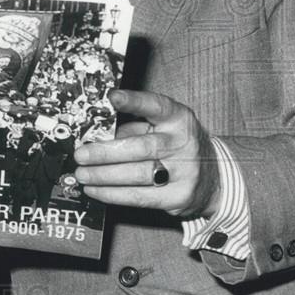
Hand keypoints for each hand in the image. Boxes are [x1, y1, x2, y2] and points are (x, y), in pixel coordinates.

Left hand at [74, 89, 220, 218]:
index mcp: (179, 119)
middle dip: (105, 152)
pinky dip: (112, 194)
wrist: (213, 178)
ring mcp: (185, 173)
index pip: (156, 106)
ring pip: (137, 174)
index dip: (134, 101)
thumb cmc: (175, 146)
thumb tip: (95, 135)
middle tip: (81, 155)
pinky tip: (95, 190)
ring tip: (82, 174)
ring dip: (103, 176)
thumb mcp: (161, 128)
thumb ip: (132, 127)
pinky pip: (139, 197)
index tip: (112, 97)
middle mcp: (184, 144)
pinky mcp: (178, 197)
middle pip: (141, 147)